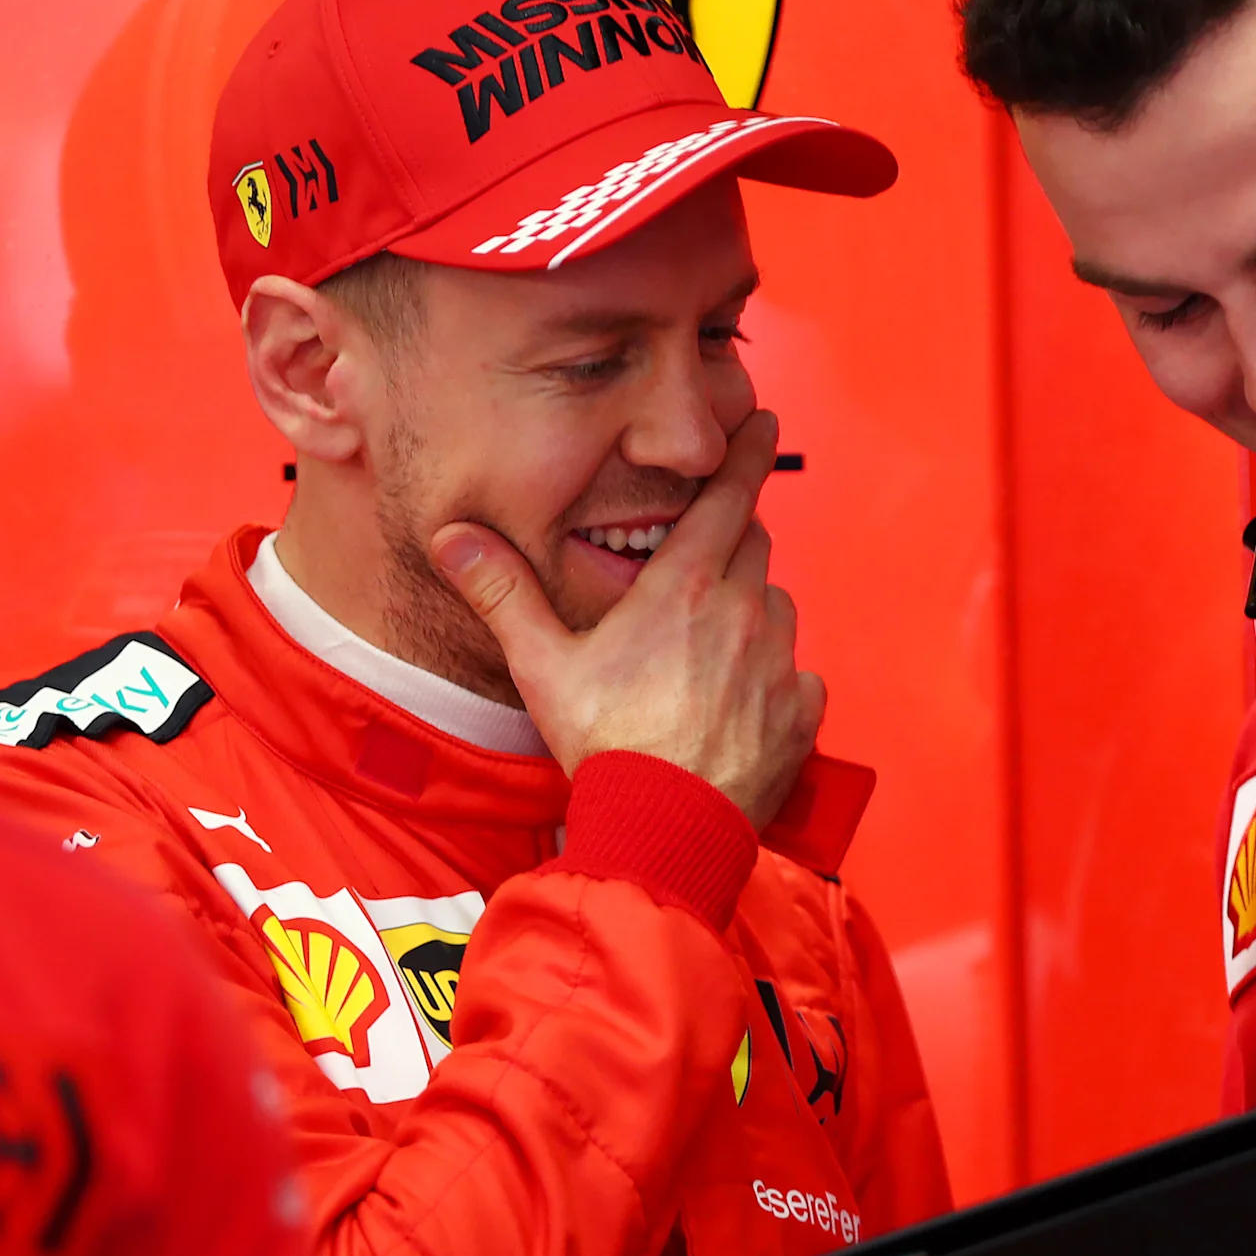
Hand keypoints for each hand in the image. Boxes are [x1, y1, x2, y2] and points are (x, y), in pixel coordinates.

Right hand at [429, 410, 823, 829]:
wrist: (662, 831)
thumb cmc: (603, 746)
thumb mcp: (543, 666)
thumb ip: (504, 594)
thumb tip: (454, 538)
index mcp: (684, 588)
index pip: (729, 496)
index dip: (748, 454)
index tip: (763, 423)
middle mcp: (742, 613)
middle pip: (753, 547)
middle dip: (732, 542)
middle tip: (699, 565)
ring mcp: (779, 664)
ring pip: (775, 607)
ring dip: (750, 612)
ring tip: (708, 651)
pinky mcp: (801, 714)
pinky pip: (798, 675)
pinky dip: (775, 680)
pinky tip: (739, 705)